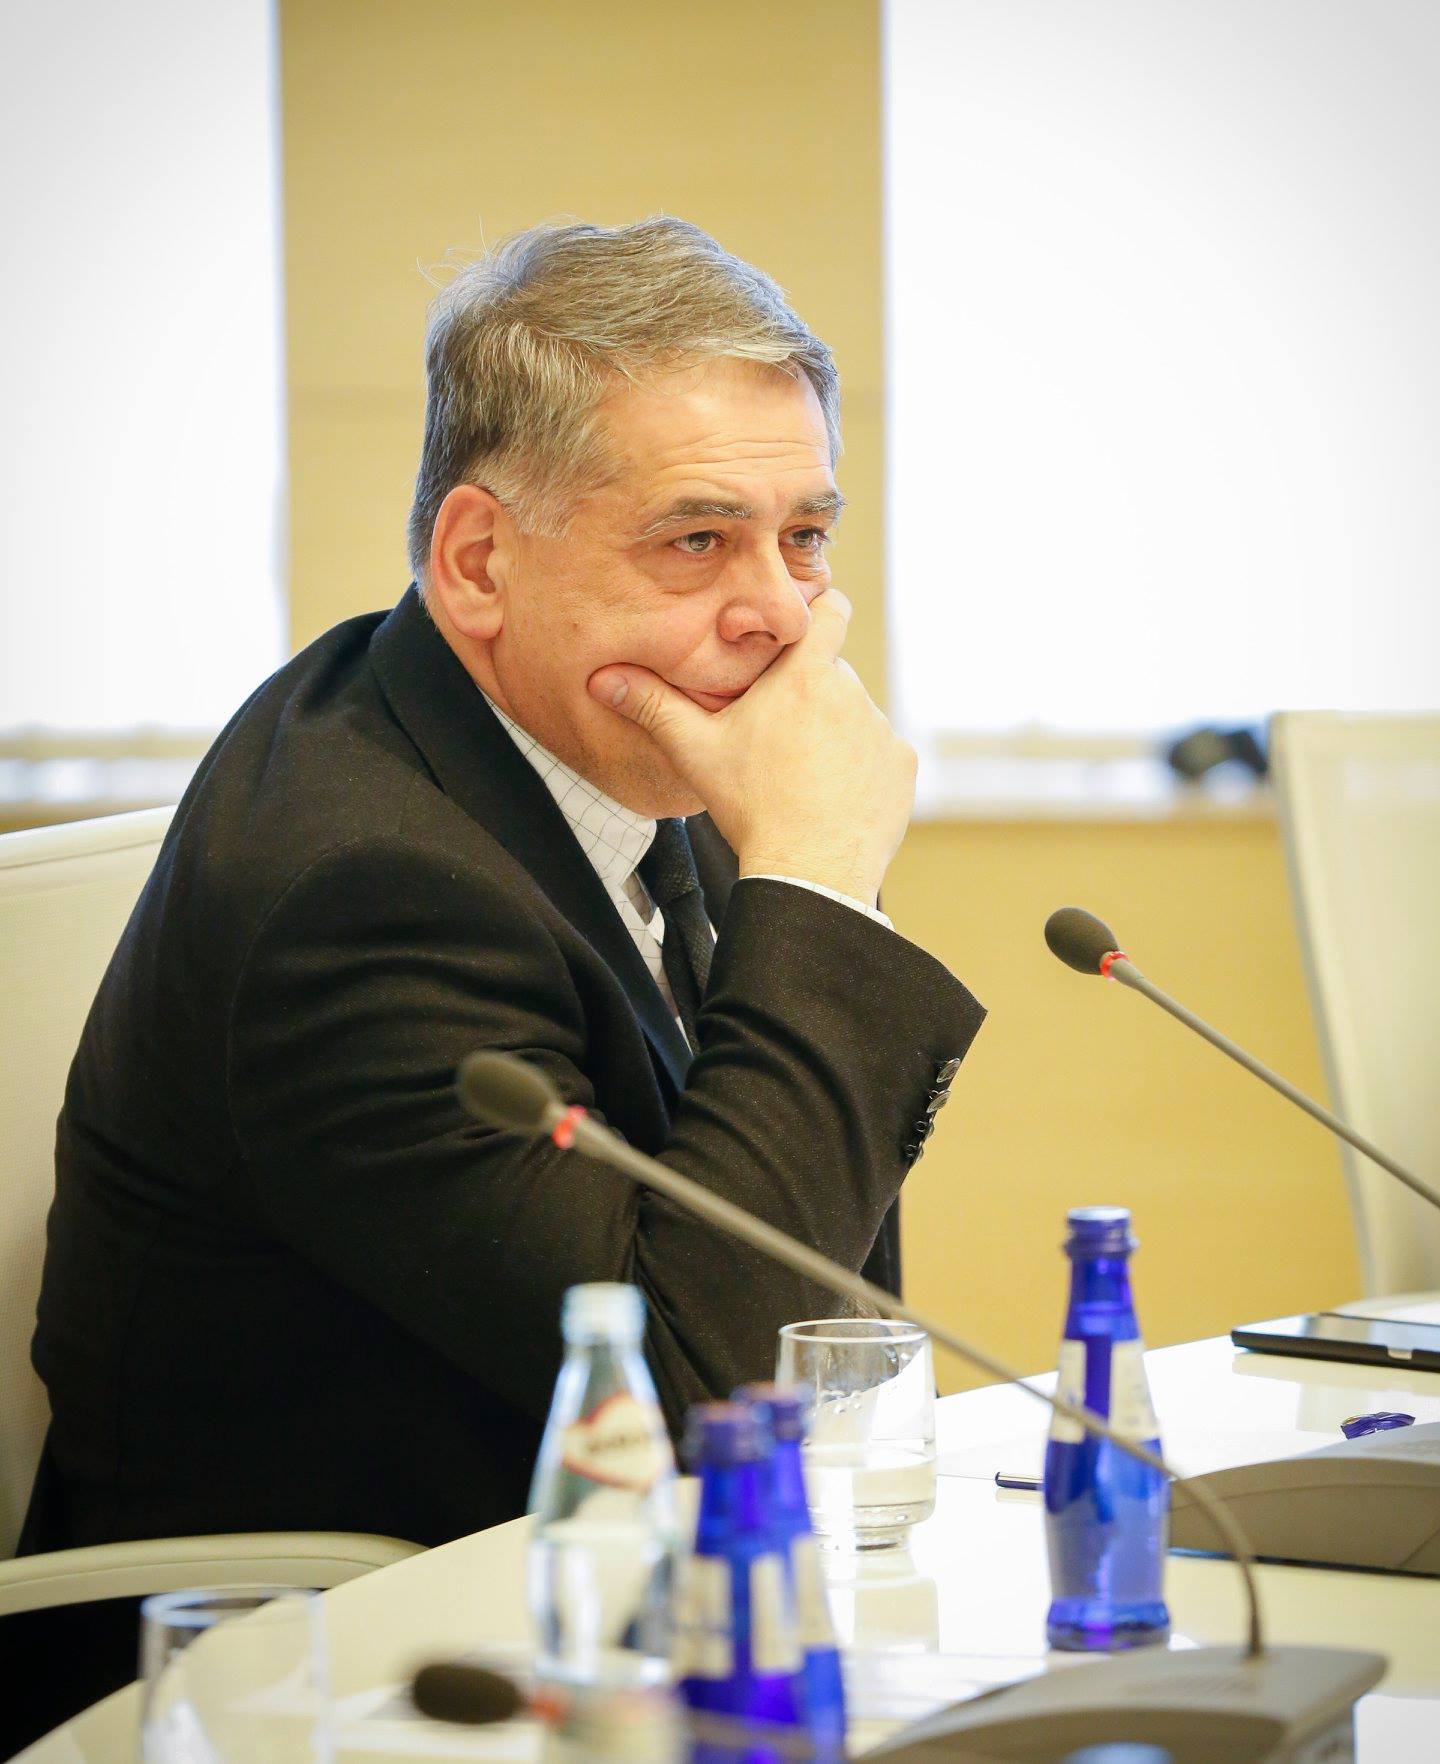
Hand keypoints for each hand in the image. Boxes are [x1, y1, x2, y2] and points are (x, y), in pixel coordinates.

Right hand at [587, 590, 915, 904]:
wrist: (809, 871)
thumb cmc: (750, 806)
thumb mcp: (695, 751)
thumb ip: (652, 706)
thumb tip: (601, 679)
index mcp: (804, 675)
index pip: (832, 607)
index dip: (818, 612)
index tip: (800, 630)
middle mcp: (853, 692)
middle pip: (833, 673)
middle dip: (810, 692)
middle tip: (777, 731)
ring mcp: (882, 730)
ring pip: (855, 716)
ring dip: (835, 732)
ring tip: (802, 774)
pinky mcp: (902, 767)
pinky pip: (880, 754)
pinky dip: (861, 768)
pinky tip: (832, 796)